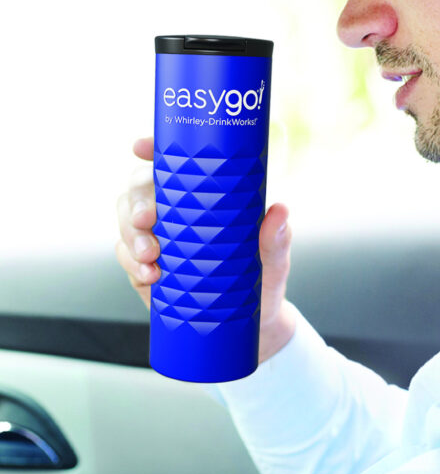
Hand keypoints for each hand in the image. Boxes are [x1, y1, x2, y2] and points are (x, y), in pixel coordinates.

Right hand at [116, 138, 295, 360]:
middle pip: (139, 188)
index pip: (173, 163)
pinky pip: (125, 255)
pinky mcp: (147, 267)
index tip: (140, 147)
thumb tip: (279, 211)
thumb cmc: (263, 282)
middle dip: (136, 199)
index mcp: (204, 195)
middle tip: (147, 219)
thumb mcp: (274, 261)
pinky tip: (149, 276)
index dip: (152, 149)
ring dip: (130, 234)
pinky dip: (131, 263)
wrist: (251, 326)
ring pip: (126, 220)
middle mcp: (176, 210)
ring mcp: (158, 237)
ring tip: (151, 256)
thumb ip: (276, 239)